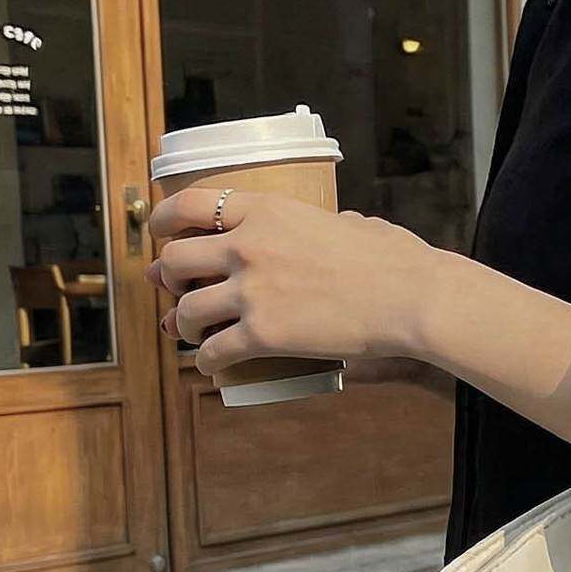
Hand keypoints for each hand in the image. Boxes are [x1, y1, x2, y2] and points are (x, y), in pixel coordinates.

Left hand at [146, 188, 440, 378]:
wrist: (411, 298)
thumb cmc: (395, 261)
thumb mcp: (354, 225)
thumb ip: (333, 224)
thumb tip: (339, 226)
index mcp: (267, 211)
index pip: (191, 204)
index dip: (165, 218)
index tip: (159, 232)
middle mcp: (247, 246)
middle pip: (176, 260)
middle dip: (169, 278)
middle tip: (175, 290)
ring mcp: (251, 292)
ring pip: (187, 311)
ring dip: (183, 324)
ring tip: (191, 332)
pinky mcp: (263, 334)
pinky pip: (214, 351)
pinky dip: (208, 362)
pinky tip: (211, 367)